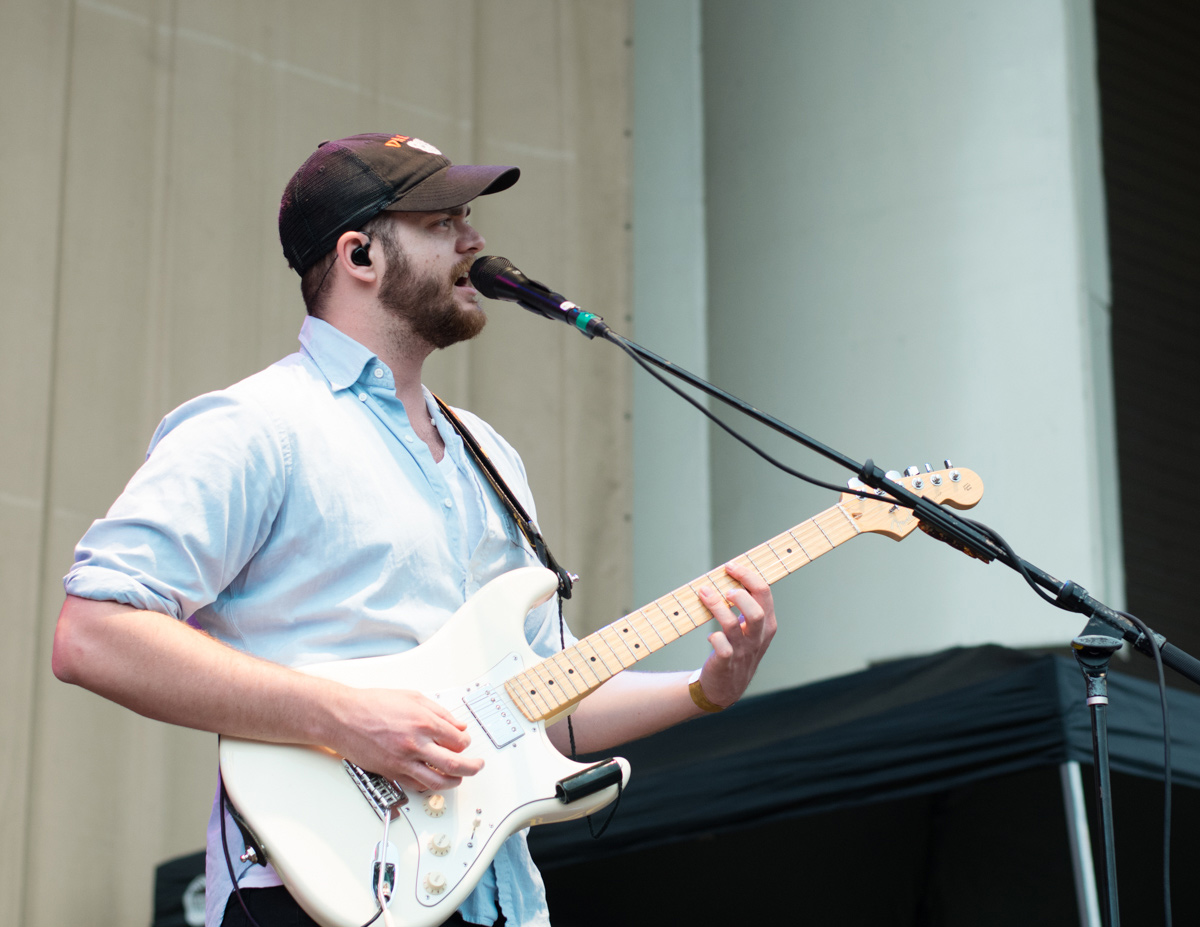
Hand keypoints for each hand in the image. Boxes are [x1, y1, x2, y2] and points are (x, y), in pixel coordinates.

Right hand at [332, 688, 483, 792]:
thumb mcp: (412, 697)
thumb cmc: (373, 704)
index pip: (459, 740)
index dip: (466, 742)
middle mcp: (416, 744)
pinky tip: (434, 780)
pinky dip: (430, 785)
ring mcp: (404, 761)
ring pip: (438, 781)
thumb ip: (439, 712)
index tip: (465, 742)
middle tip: (477, 766)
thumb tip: (457, 725)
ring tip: (459, 778)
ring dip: (454, 782)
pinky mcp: (392, 773)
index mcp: (424, 722)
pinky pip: (417, 786)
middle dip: (472, 767)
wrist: (344, 717)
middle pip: (455, 764)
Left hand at [695, 560, 777, 707]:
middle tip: (724, 587)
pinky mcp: (726, 663)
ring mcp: (743, 651)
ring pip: (733, 626)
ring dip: (717, 607)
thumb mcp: (749, 628)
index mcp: (767, 624)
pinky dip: (714, 637)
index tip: (730, 566)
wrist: (727, 686)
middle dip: (739, 595)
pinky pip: (722, 648)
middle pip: (756, 612)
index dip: (747, 576)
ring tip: (704, 593)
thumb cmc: (737, 648)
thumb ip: (746, 604)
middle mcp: (757, 638)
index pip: (765, 594)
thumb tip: (729, 572)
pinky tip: (709, 635)